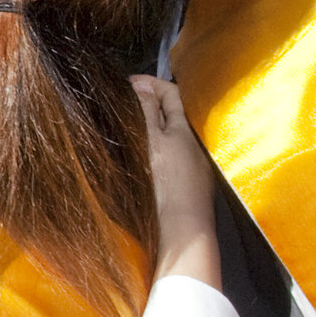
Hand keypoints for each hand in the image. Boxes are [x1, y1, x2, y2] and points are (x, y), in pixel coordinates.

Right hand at [133, 76, 220, 289]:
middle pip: (172, 115)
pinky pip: (168, 160)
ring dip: (149, 130)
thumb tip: (142, 85)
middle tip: (122, 102)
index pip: (171, 93)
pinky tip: (137, 163)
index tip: (127, 83)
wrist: (181, 234)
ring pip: (169, 139)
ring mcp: (192, 169)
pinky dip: (153, 152)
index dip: (150, 83)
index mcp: (184, 131)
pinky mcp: (186, 190)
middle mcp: (192, 147)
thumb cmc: (165, 184)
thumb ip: (147, 112)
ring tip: (124, 130)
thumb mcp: (153, 141)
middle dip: (149, 104)